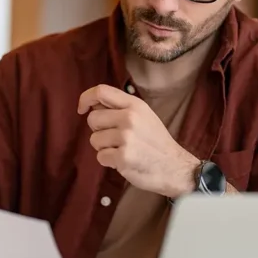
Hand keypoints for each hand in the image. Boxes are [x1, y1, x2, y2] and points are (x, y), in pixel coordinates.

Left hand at [78, 84, 198, 197]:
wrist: (174, 166)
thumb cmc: (156, 141)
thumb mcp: (143, 115)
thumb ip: (120, 108)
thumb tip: (92, 104)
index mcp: (134, 104)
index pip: (100, 91)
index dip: (85, 98)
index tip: (82, 109)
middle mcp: (129, 117)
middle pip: (93, 118)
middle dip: (99, 130)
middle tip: (115, 138)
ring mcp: (126, 137)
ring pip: (94, 139)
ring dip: (104, 148)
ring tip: (122, 150)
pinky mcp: (123, 157)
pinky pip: (100, 157)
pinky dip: (109, 161)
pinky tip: (123, 161)